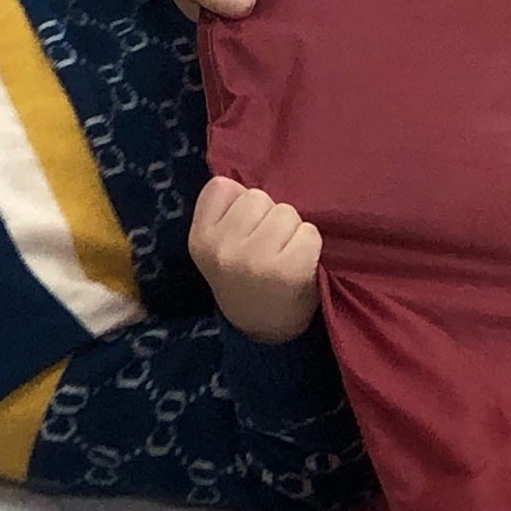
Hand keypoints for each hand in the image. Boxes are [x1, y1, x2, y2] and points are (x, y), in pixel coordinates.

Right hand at [189, 177, 323, 343]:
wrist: (263, 331)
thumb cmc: (245, 277)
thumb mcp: (217, 245)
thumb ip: (224, 210)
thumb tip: (243, 178)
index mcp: (199, 240)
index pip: (222, 187)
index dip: (239, 204)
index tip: (242, 231)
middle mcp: (222, 249)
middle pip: (258, 196)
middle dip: (268, 216)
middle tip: (267, 247)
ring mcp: (254, 260)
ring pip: (286, 211)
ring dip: (291, 230)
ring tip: (283, 255)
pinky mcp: (288, 270)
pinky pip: (309, 232)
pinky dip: (310, 245)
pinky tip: (300, 264)